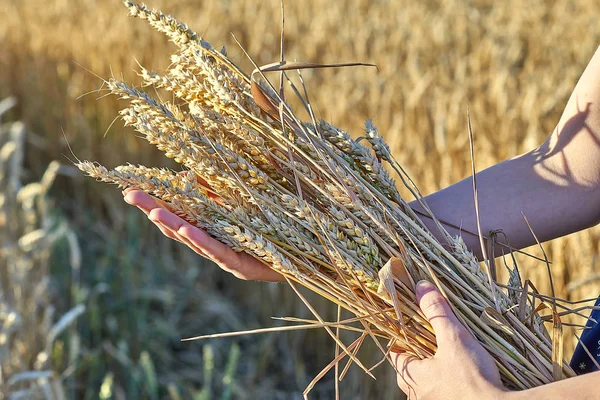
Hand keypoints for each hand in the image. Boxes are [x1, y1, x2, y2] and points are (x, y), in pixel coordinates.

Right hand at [123, 189, 284, 281]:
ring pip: (194, 242)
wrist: (311, 250)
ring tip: (153, 212)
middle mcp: (216, 243)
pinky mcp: (243, 265)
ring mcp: (227, 256)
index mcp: (214, 227)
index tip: (131, 187)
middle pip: (178, 228)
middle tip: (129, 195)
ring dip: (173, 226)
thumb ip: (218, 188)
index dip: (155, 201)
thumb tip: (187, 173)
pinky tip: (185, 228)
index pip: (178, 213)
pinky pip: (219, 252)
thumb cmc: (278, 222)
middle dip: (154, 212)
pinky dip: (201, 240)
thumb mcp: (245, 198)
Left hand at [392, 280, 506, 399]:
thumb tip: (421, 288)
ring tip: (452, 358)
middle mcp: (417, 395)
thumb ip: (437, 313)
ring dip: (436, 372)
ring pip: (427, 385)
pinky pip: (442, 394)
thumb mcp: (453, 338)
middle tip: (435, 342)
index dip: (403, 339)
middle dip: (421, 356)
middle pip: (410, 371)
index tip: (413, 328)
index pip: (395, 354)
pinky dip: (449, 385)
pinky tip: (464, 378)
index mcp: (411, 377)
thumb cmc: (472, 378)